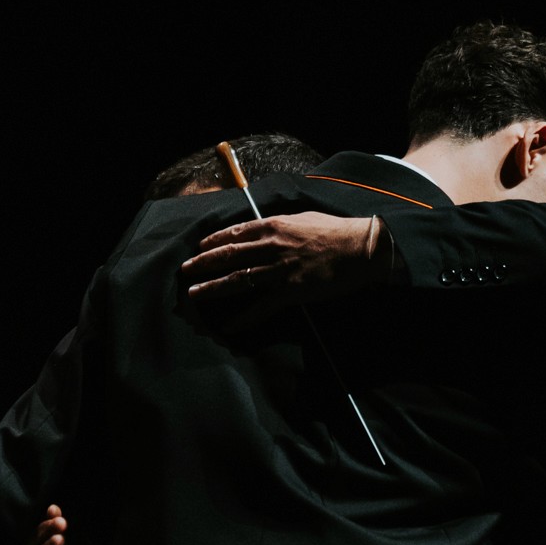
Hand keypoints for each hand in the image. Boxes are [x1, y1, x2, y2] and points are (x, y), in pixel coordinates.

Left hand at [182, 212, 385, 327]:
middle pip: (228, 255)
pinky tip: (230, 326)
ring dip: (212, 288)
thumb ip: (283, 224)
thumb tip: (269, 226)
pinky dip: (243, 318)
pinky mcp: (289, 291)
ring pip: (237, 279)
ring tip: (194, 294)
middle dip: (203, 264)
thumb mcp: (304, 218)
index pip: (236, 232)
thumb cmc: (337, 231)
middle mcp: (271, 246)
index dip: (215, 240)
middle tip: (185, 270)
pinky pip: (261, 307)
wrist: (360, 248)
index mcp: (274, 226)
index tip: (201, 247)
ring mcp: (278, 270)